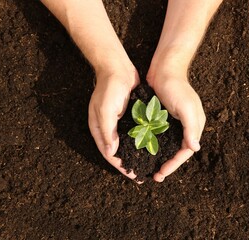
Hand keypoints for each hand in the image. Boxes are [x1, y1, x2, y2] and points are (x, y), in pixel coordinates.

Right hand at [88, 65, 139, 179]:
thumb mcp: (106, 109)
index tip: (132, 175)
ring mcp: (117, 122)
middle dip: (127, 163)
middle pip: (116, 151)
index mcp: (98, 128)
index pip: (108, 153)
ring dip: (134, 154)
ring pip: (125, 144)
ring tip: (147, 164)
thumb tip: (111, 152)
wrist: (117, 67)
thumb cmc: (110, 88)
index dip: (120, 165)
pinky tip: (150, 147)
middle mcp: (107, 128)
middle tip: (140, 175)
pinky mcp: (127, 116)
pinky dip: (140, 141)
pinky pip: (133, 133)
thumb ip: (108, 131)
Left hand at [147, 71, 205, 181]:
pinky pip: (160, 136)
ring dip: (161, 157)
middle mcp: (186, 126)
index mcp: (194, 125)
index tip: (161, 173)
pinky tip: (145, 151)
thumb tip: (194, 148)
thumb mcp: (185, 106)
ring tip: (150, 168)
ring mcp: (174, 122)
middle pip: (178, 151)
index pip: (186, 151)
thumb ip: (190, 127)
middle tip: (155, 176)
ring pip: (169, 145)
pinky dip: (155, 145)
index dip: (175, 164)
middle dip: (168, 165)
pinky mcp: (163, 118)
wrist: (164, 68)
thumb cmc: (176, 86)